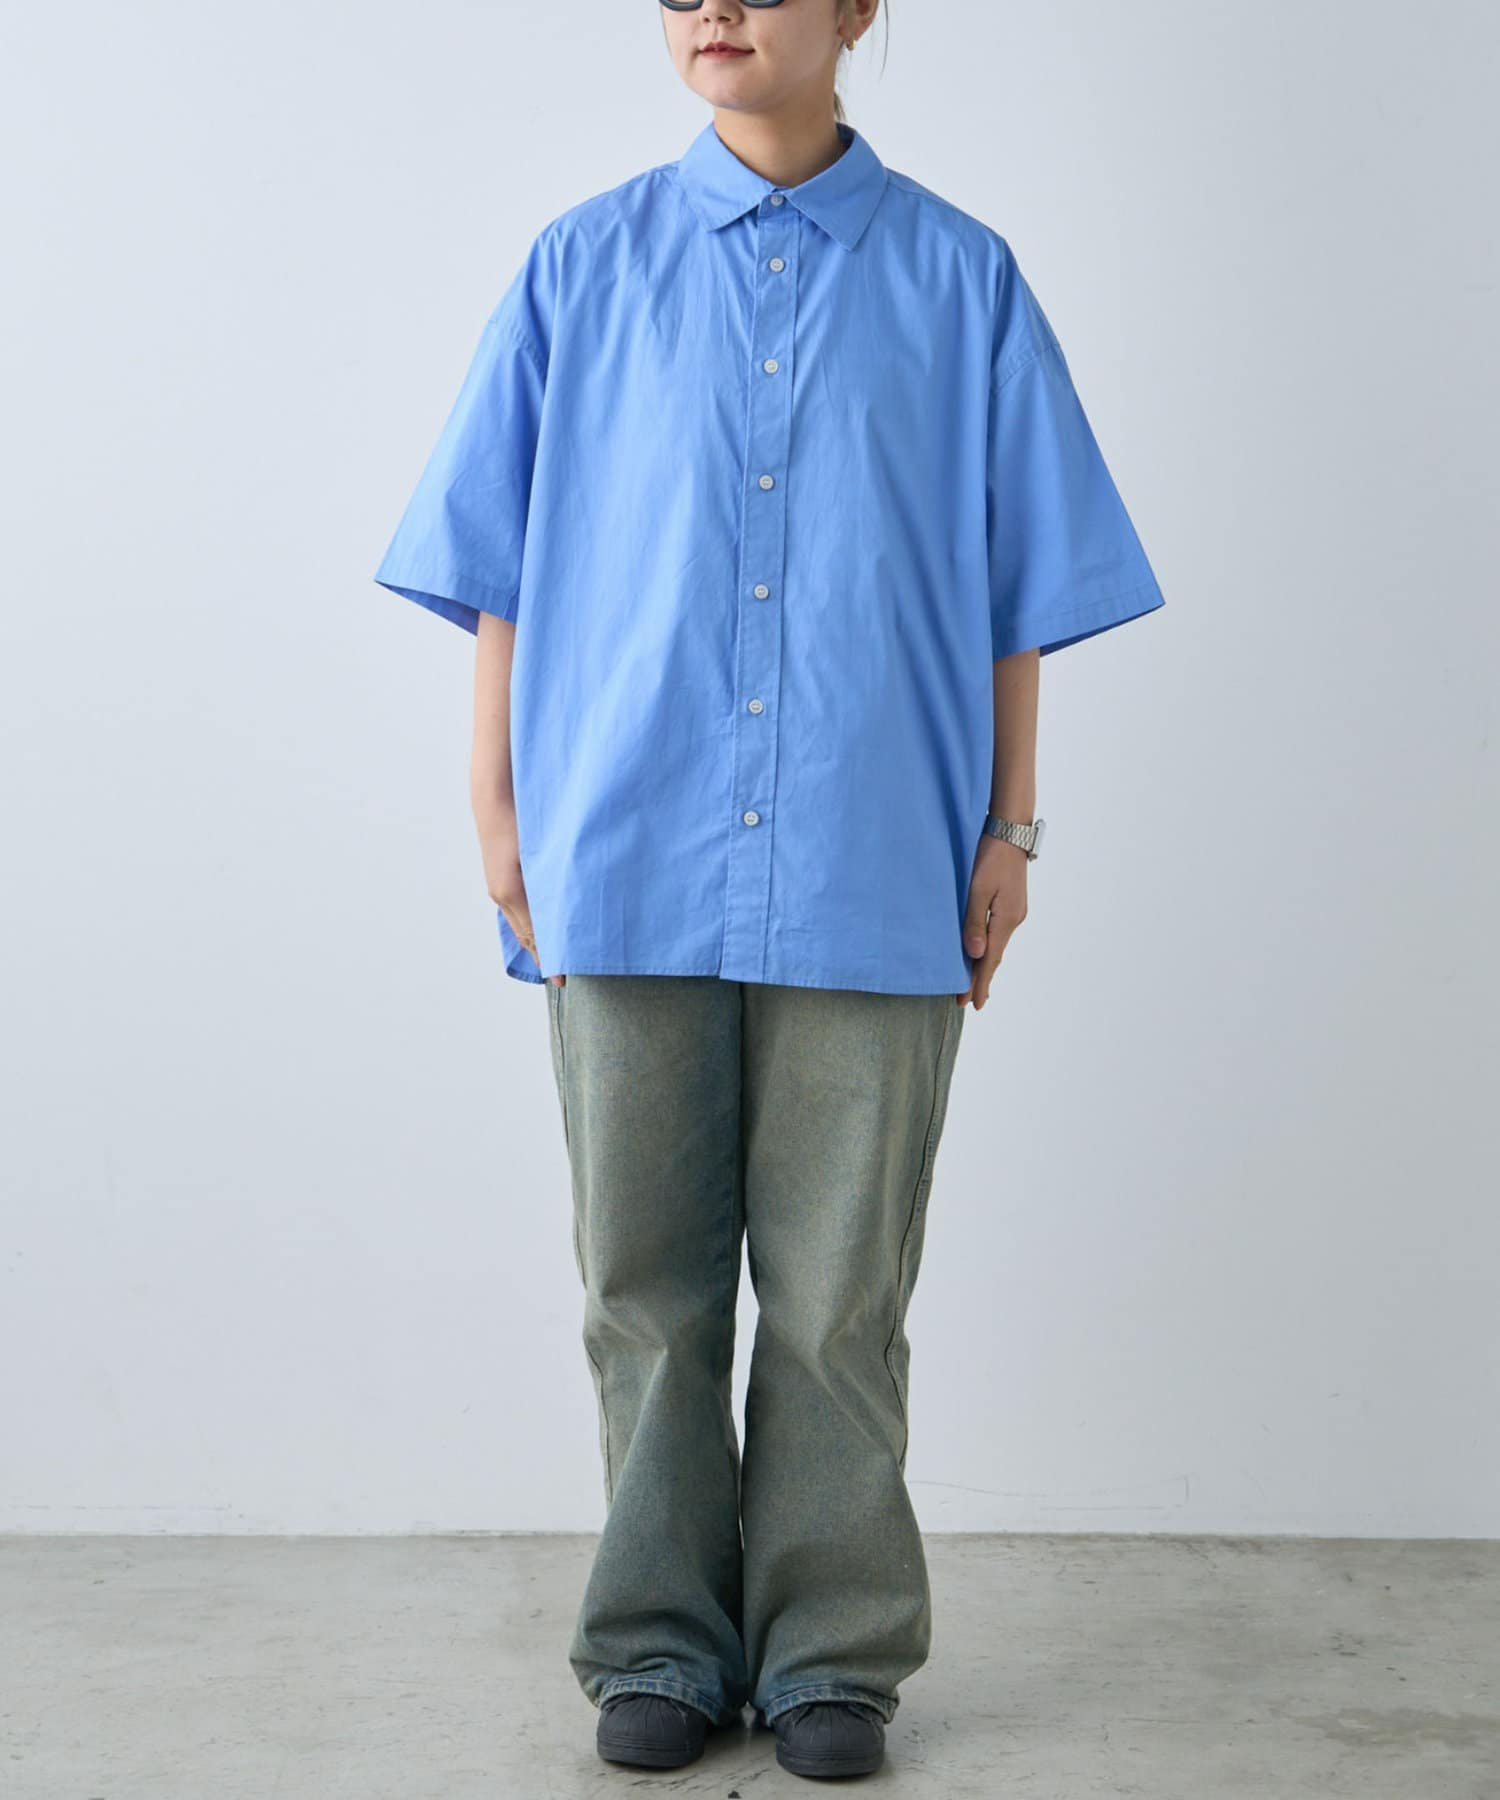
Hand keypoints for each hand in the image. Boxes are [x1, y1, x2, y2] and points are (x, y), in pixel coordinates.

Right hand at [475, 804, 563, 985]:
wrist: (495, 797)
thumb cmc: (520, 819)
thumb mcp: (541, 854)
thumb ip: (553, 884)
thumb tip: (568, 912)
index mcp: (511, 893)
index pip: (534, 937)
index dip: (549, 959)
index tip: (563, 980)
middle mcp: (503, 895)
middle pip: (526, 936)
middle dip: (544, 955)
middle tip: (563, 976)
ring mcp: (500, 887)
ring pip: (521, 923)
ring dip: (538, 940)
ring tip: (555, 957)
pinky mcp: (502, 877)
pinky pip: (518, 909)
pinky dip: (531, 922)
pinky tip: (544, 925)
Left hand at [958, 832, 1028, 1009]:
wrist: (1011, 831)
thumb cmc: (991, 856)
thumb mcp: (978, 888)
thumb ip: (974, 921)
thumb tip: (974, 953)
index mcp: (1006, 919)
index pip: (990, 959)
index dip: (979, 983)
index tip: (971, 1004)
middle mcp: (1014, 920)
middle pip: (995, 956)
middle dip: (981, 979)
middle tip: (968, 1002)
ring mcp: (1015, 912)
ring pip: (997, 945)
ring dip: (984, 964)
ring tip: (973, 983)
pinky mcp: (1011, 904)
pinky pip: (998, 933)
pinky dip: (989, 948)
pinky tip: (982, 952)